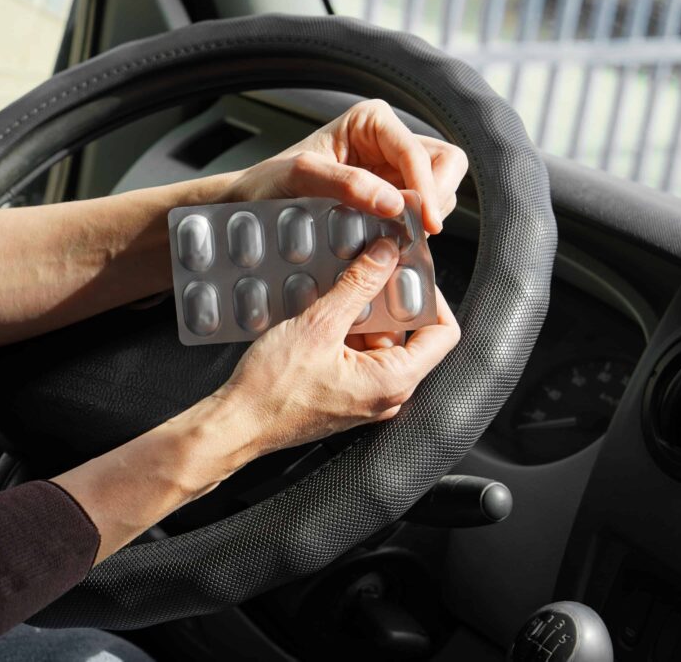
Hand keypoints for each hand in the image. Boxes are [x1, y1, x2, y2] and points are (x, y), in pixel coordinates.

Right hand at [213, 237, 460, 457]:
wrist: (236, 424)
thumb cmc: (272, 391)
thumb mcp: (319, 325)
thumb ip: (358, 286)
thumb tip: (386, 255)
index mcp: (393, 381)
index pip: (443, 333)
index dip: (431, 296)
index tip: (409, 272)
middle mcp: (387, 394)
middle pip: (410, 335)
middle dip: (388, 301)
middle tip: (366, 273)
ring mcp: (366, 397)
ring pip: (380, 343)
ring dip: (362, 316)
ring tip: (334, 296)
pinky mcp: (345, 396)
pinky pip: (359, 356)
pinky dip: (346, 333)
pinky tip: (321, 318)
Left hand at [221, 99, 467, 233]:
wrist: (250, 205)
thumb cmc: (268, 183)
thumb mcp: (300, 176)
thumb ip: (346, 183)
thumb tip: (393, 202)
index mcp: (372, 121)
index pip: (420, 152)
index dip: (428, 189)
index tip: (425, 225)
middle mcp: (388, 141)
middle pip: (445, 165)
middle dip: (435, 198)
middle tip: (415, 231)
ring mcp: (392, 171)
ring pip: (438, 190)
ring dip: (423, 216)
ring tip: (393, 236)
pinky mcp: (390, 199)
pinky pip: (419, 213)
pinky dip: (413, 229)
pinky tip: (390, 241)